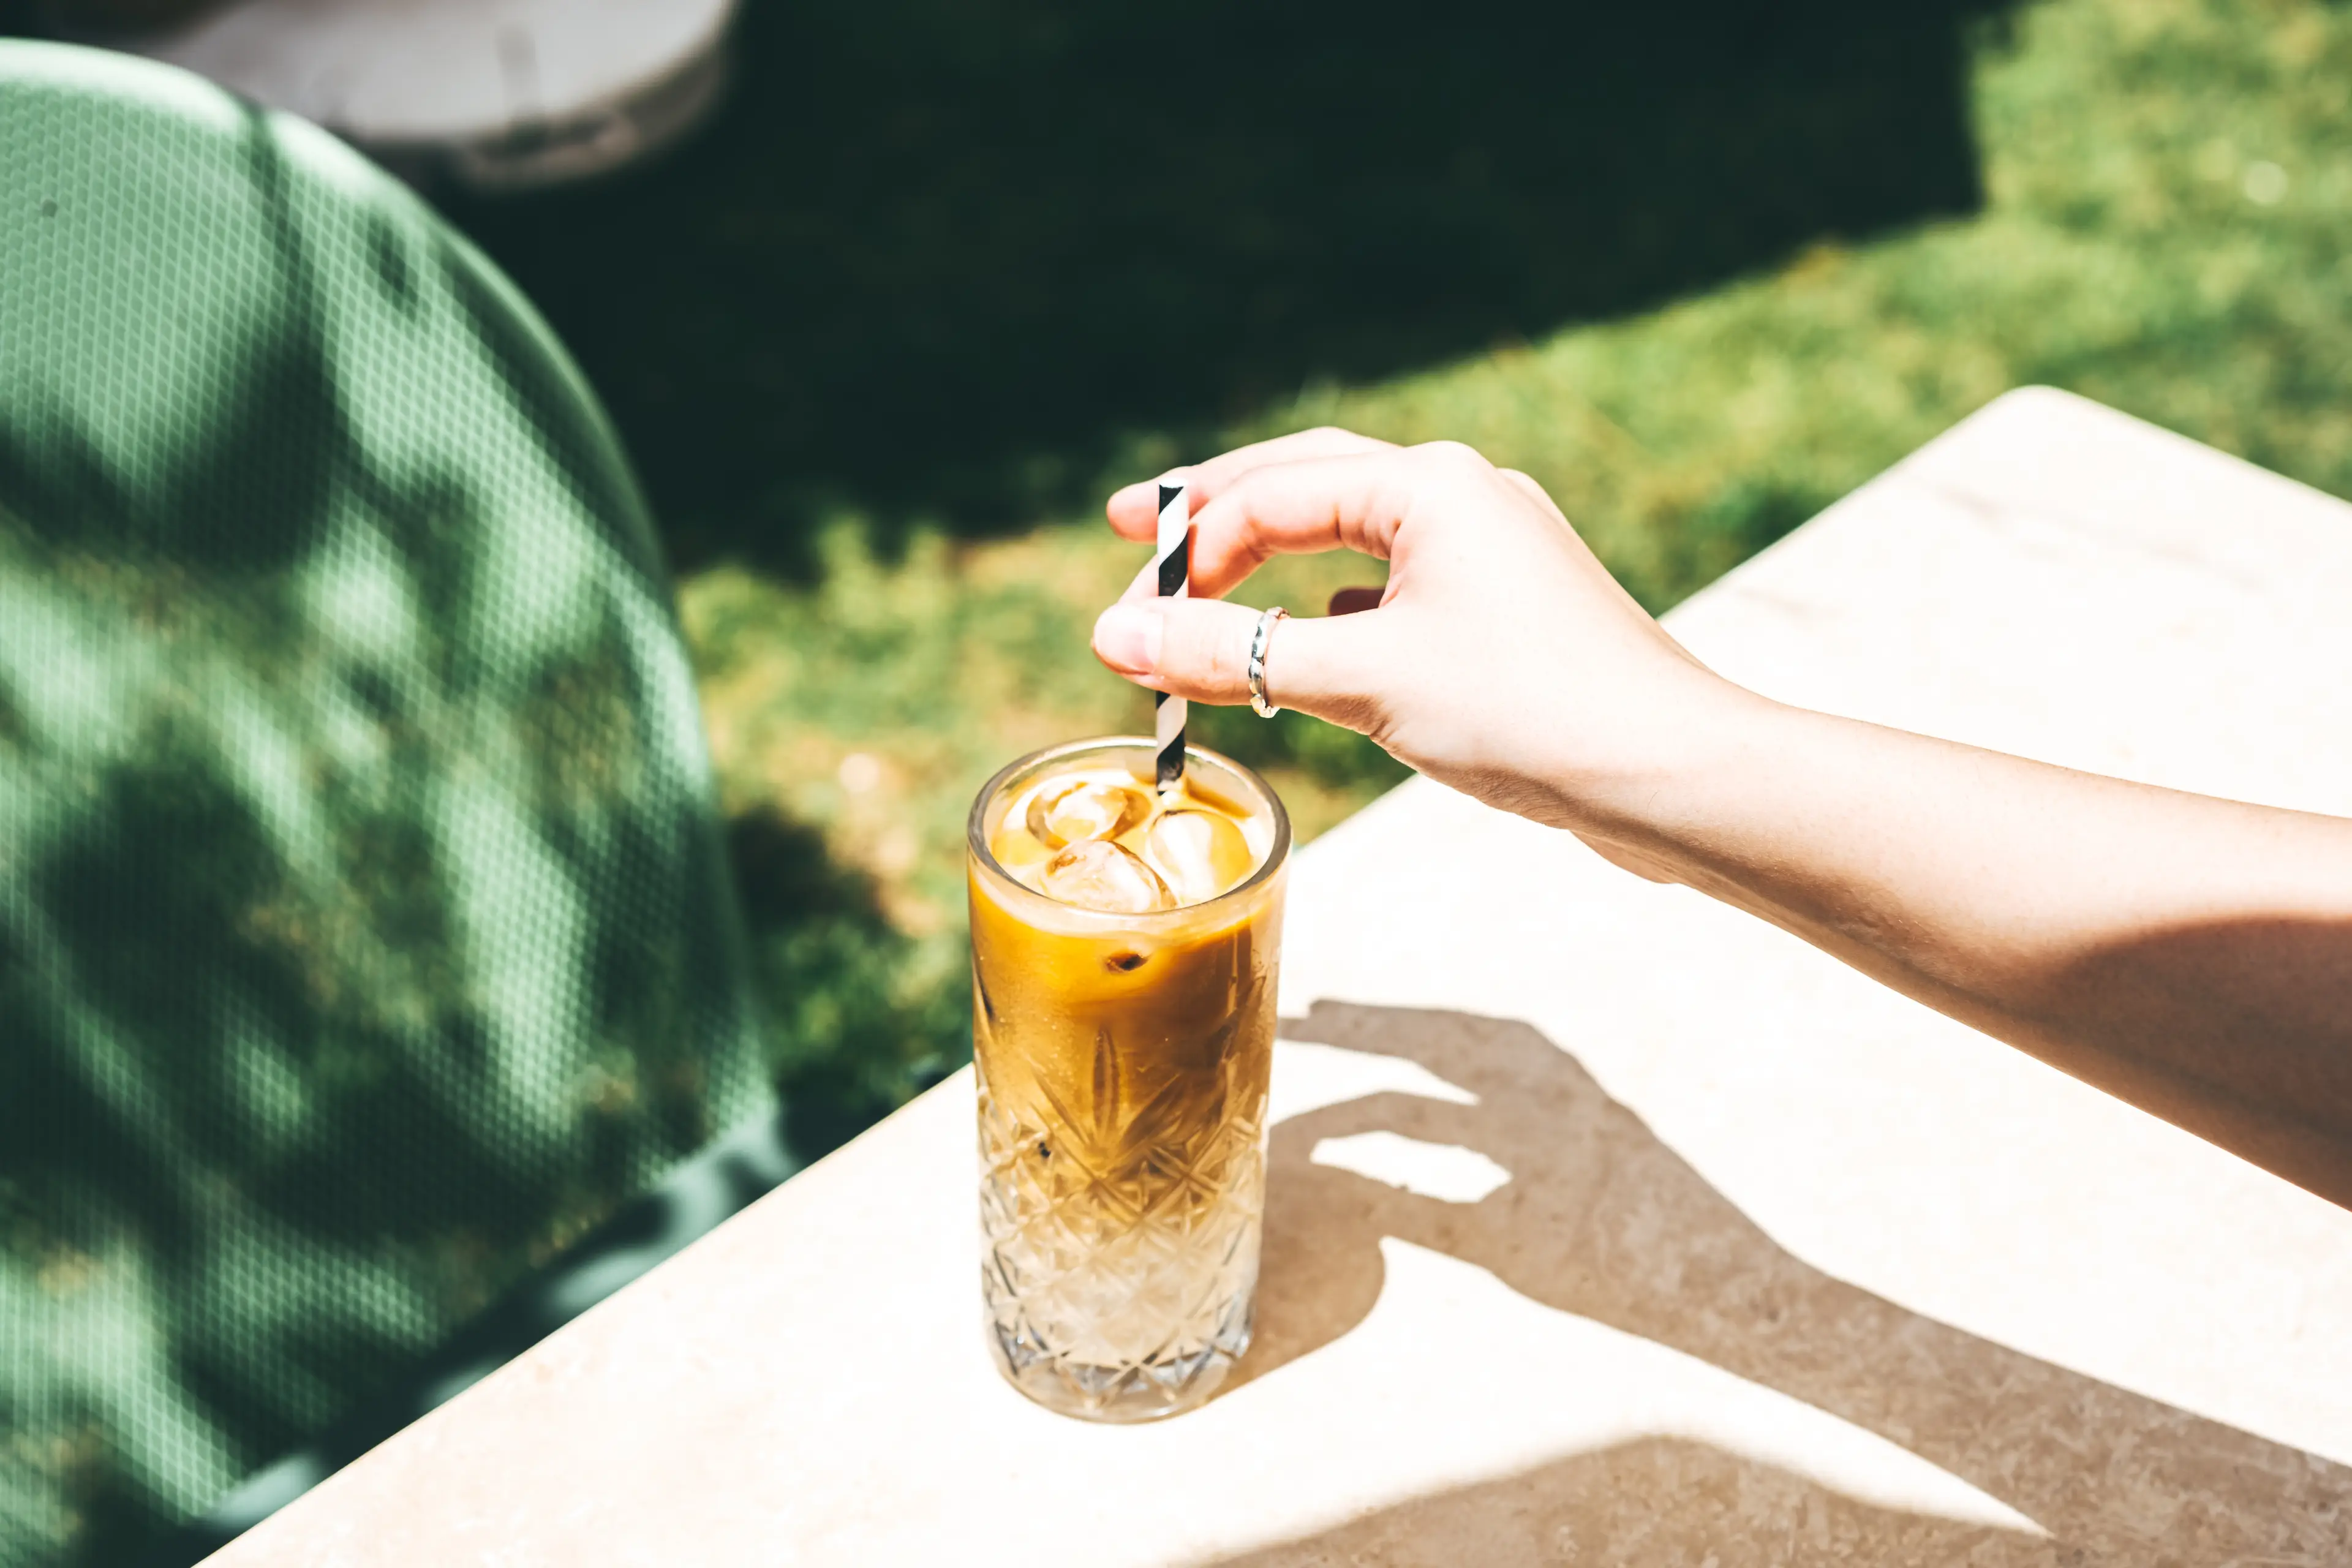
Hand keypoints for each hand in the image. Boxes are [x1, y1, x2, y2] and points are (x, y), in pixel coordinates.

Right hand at [1092, 428, 1754, 867]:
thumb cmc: (1528, 712)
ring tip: (1206, 597)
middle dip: (1219, 515)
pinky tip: (1308, 648)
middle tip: (1135, 532)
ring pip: (1351, 538)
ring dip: (1274, 566)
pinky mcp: (1506, 612)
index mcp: (1428, 484)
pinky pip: (1392, 591)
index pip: (1270, 494)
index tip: (1125, 619)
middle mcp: (1461, 497)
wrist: (1670, 774)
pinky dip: (1331, 612)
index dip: (1185, 553)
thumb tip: (1114, 640)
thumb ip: (1237, 656)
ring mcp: (1489, 552)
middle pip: (1307, 482)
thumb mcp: (1362, 681)